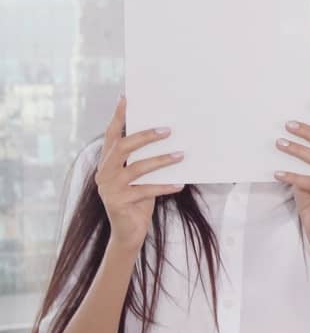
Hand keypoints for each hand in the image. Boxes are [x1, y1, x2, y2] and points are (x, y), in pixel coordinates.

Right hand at [95, 97, 183, 250]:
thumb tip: (167, 138)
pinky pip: (146, 191)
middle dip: (145, 136)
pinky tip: (180, 184)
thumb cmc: (138, 201)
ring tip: (181, 155)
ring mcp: (109, 188)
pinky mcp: (119, 203)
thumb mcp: (140, 178)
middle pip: (122, 147)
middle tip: (168, 129)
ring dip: (161, 160)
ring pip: (136, 168)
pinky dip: (164, 186)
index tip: (126, 98)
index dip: (118, 117)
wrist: (128, 233)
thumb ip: (143, 161)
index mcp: (107, 163)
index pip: (112, 135)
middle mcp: (104, 172)